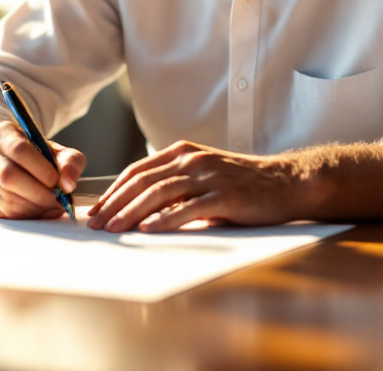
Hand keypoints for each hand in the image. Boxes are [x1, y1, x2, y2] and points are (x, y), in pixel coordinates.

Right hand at [0, 120, 85, 218]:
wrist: (8, 161)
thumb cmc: (35, 156)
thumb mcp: (55, 151)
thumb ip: (69, 162)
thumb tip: (68, 184)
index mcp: (2, 134)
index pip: (19, 149)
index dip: (40, 169)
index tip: (56, 181)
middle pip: (9, 177)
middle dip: (39, 194)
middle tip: (57, 199)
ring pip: (7, 199)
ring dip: (35, 208)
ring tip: (51, 205)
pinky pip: (2, 214)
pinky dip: (25, 217)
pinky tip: (37, 210)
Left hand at [86, 141, 300, 232]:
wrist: (286, 182)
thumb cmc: (243, 184)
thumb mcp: (203, 178)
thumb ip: (176, 188)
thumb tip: (141, 211)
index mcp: (183, 153)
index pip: (137, 170)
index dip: (113, 191)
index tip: (97, 210)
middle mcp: (192, 160)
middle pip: (143, 181)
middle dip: (115, 203)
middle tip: (97, 223)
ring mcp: (208, 176)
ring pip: (160, 192)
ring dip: (132, 212)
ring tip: (114, 229)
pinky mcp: (225, 195)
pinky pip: (189, 207)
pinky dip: (165, 219)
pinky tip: (149, 229)